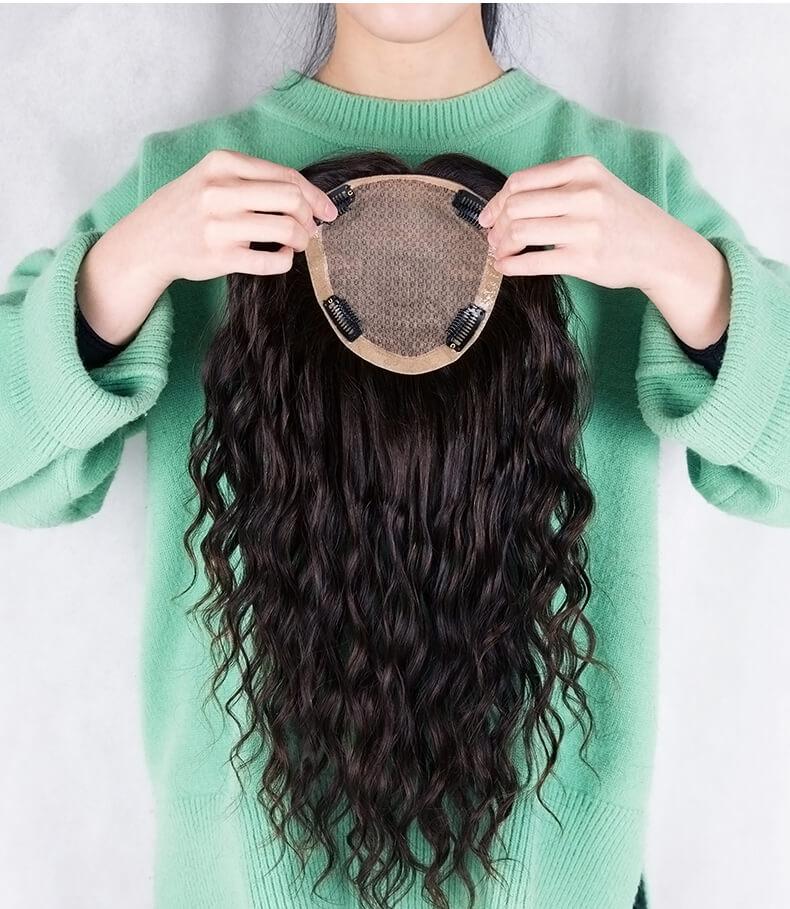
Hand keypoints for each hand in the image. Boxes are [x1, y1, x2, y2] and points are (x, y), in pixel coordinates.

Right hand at [137, 148, 337, 283]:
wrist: (147, 241)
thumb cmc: (188, 207)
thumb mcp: (212, 177)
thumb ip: (252, 179)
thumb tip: (304, 195)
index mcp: (223, 164)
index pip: (286, 175)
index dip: (314, 195)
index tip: (326, 210)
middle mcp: (221, 191)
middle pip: (291, 198)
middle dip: (309, 215)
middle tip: (310, 228)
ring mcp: (220, 225)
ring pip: (286, 228)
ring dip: (301, 239)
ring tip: (297, 243)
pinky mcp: (221, 257)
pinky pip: (271, 260)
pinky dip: (286, 260)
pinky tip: (282, 257)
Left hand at [478, 155, 731, 348]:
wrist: (661, 248)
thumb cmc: (621, 217)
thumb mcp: (596, 184)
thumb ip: (556, 186)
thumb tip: (503, 204)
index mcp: (583, 169)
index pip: (521, 181)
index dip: (496, 201)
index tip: (487, 217)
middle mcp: (584, 194)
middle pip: (515, 205)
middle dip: (495, 225)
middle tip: (492, 239)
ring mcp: (584, 228)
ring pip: (520, 231)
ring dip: (500, 245)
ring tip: (499, 253)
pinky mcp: (584, 260)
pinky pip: (533, 262)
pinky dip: (510, 266)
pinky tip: (504, 268)